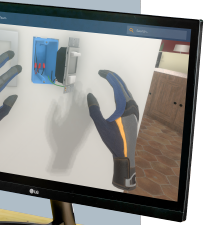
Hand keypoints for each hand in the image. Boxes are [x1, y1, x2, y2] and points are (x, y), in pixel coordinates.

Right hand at [87, 70, 138, 189]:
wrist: (125, 152)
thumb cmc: (113, 139)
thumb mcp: (100, 124)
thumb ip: (94, 109)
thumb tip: (90, 95)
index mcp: (124, 106)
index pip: (117, 86)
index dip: (109, 77)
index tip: (100, 72)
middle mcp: (132, 105)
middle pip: (123, 86)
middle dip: (113, 78)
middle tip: (103, 72)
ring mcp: (134, 110)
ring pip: (126, 92)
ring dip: (118, 84)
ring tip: (109, 79)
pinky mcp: (133, 114)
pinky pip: (127, 98)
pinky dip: (121, 91)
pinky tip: (117, 93)